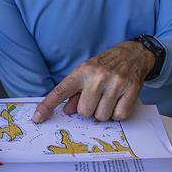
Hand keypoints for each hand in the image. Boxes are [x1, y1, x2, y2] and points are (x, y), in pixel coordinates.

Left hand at [33, 41, 155, 122]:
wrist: (134, 53)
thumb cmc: (106, 65)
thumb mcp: (87, 72)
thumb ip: (75, 92)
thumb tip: (67, 110)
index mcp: (83, 71)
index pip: (61, 91)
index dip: (47, 106)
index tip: (37, 118)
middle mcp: (98, 76)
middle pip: (84, 111)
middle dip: (88, 110)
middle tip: (96, 99)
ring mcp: (115, 83)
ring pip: (101, 116)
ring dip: (103, 112)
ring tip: (108, 99)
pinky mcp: (131, 90)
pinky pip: (119, 116)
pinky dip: (117, 114)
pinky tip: (119, 102)